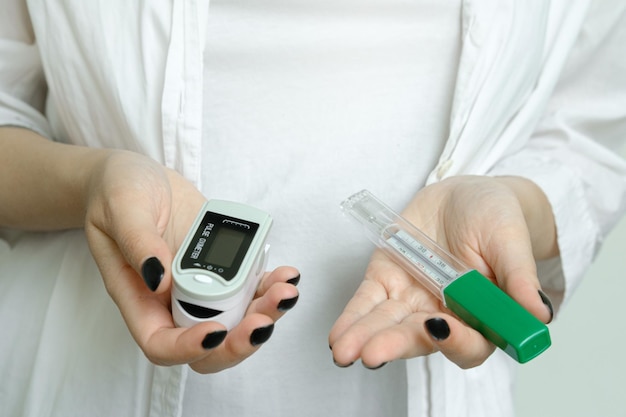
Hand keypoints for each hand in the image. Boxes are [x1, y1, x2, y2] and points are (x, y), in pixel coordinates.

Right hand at [83, 150, 299, 372]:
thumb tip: (159, 278)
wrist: (142, 175)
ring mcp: (200, 286)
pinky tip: (287, 272)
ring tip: (285, 290)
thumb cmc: (118, 192)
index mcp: (139, 297)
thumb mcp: (121, 207)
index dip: (187, 348)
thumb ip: (138, 242)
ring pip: (236, 319)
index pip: (160, 343)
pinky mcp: (222, 267)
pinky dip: (270, 285)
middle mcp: (171, 300)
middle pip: (207, 344)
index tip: (215, 332)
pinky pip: (250, 288)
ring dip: (264, 312)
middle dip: (239, 340)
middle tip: (264, 320)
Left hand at [329, 176, 554, 368]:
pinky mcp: (387, 278)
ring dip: (364, 337)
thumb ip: (520, 277)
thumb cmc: (497, 218)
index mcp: (482, 313)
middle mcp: (445, 313)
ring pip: (387, 324)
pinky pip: (367, 301)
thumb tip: (540, 314)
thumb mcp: (511, 240)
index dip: (456, 341)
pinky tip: (338, 334)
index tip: (439, 326)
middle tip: (371, 354)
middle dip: (394, 344)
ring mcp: (412, 298)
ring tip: (343, 351)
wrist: (466, 194)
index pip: (471, 342)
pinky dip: (352, 316)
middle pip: (419, 337)